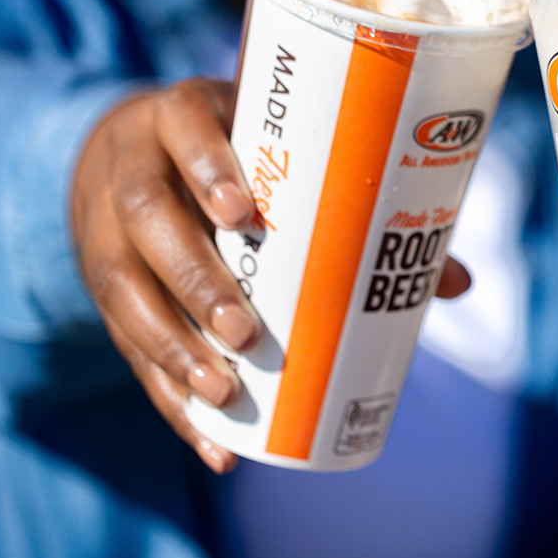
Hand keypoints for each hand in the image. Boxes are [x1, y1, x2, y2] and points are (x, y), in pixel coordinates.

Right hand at [70, 79, 470, 471]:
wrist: (130, 155)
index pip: (184, 123)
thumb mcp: (279, 157)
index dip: (206, 164)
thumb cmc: (239, 157)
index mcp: (183, 117)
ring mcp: (103, 226)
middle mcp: (132, 165)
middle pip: (146, 217)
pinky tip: (212, 440)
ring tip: (224, 389)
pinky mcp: (100, 284)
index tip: (243, 210)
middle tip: (245, 332)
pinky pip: (122, 345)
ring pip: (120, 286)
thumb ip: (359, 208)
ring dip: (171, 347)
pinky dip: (168, 397)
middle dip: (193, 279)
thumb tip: (458, 279)